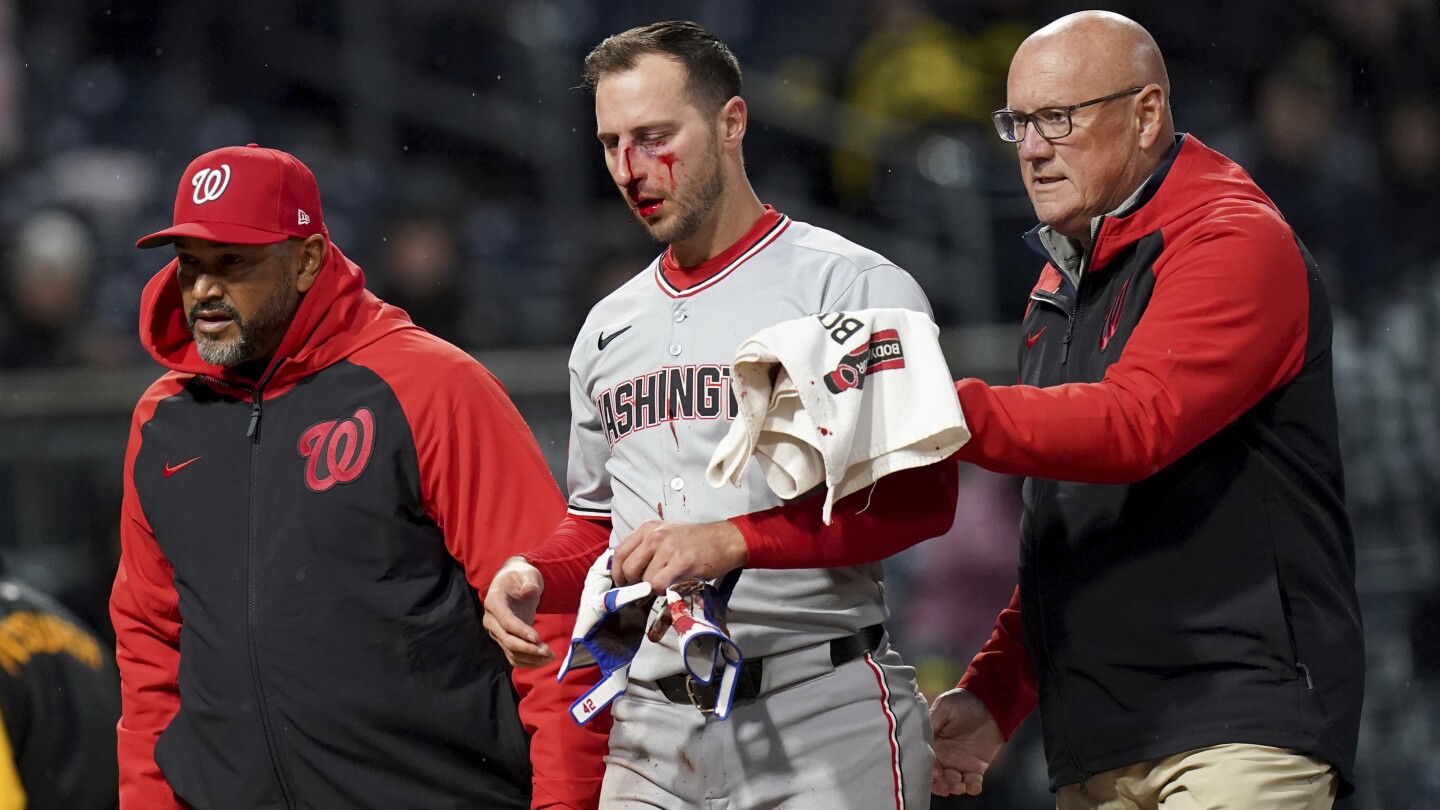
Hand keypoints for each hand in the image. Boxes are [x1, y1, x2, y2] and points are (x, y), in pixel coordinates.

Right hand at [482, 557, 554, 667]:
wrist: (513, 582)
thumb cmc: (521, 575)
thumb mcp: (527, 573)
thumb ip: (529, 581)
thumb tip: (528, 591)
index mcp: (494, 601)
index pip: (506, 620)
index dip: (520, 631)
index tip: (537, 638)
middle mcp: (491, 619)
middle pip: (507, 640)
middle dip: (527, 648)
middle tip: (547, 651)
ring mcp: (497, 631)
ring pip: (511, 651)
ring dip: (530, 657)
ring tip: (550, 656)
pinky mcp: (505, 639)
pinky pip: (514, 655)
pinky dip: (528, 661)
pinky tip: (543, 660)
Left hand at [612, 520, 747, 590]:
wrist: (724, 540)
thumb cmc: (696, 540)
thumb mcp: (666, 534)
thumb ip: (646, 548)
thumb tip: (627, 572)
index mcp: (648, 528)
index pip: (620, 552)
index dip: (617, 572)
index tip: (624, 582)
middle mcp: (655, 536)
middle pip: (628, 568)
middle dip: (632, 584)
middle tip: (642, 589)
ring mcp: (668, 549)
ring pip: (644, 580)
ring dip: (651, 589)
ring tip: (664, 585)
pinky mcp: (681, 563)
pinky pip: (658, 585)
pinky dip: (661, 592)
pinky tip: (671, 587)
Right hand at [930, 687, 1003, 796]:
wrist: (990, 703)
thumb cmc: (963, 702)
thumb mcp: (944, 707)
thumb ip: (932, 722)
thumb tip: (919, 738)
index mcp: (933, 743)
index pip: (926, 760)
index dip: (929, 769)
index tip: (935, 771)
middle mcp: (944, 756)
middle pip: (937, 777)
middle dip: (939, 785)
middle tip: (943, 787)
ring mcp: (960, 763)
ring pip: (953, 783)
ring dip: (954, 788)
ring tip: (958, 787)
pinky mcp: (977, 767)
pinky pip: (973, 782)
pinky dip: (972, 788)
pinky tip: (973, 786)